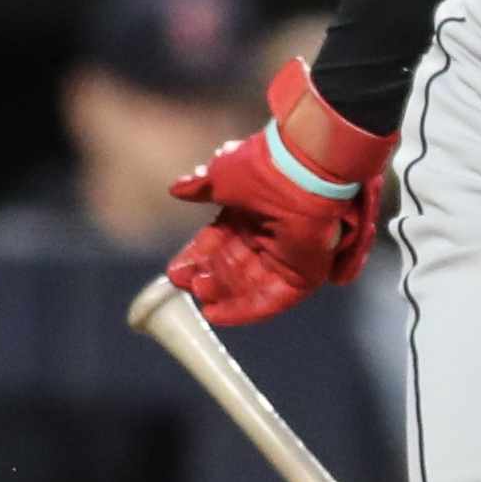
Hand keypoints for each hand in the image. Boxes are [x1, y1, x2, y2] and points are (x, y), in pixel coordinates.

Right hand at [162, 60, 396, 325]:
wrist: (302, 167)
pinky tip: (218, 314)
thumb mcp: (221, 176)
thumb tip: (177, 189)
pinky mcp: (304, 272)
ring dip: (223, 292)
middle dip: (208, 276)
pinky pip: (273, 299)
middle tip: (184, 283)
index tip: (176, 271)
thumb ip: (200, 187)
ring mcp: (287, 254)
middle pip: (233, 265)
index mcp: (250, 209)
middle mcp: (269, 232)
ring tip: (200, 295)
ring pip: (250, 283)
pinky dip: (246, 308)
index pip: (219, 241)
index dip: (197, 257)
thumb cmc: (262, 167)